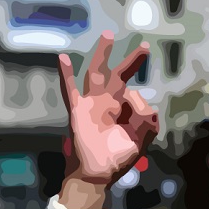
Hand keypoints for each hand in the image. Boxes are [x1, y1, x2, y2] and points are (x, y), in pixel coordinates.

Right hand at [57, 31, 157, 208]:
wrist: (97, 173)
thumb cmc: (118, 158)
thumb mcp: (141, 138)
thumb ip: (146, 118)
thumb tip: (132, 95)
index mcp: (125, 111)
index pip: (135, 96)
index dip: (137, 105)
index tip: (135, 119)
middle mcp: (109, 104)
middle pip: (120, 75)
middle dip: (132, 62)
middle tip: (145, 47)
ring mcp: (92, 104)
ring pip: (98, 73)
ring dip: (103, 54)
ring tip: (109, 35)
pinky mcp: (78, 110)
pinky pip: (70, 90)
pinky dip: (66, 74)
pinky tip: (62, 58)